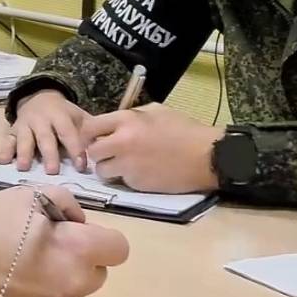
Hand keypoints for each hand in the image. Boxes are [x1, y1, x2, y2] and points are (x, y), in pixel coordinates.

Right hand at [0, 90, 90, 173]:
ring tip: (23, 167)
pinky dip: (4, 150)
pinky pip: (7, 140)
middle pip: (45, 138)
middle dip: (49, 154)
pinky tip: (3, 161)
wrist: (40, 97)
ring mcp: (24, 125)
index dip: (75, 148)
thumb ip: (91, 131)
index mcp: (60, 116)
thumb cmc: (64, 114)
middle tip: (52, 172)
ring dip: (24, 153)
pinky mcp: (12, 130)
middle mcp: (41, 120)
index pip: (68, 133)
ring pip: (24, 139)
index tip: (81, 166)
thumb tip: (107, 147)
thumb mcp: (78, 117)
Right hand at [0, 186, 128, 296]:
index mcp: (79, 252)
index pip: (119, 249)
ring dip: (61, 278)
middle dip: (80, 259)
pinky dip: (41, 296)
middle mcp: (75, 286)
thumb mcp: (27, 196)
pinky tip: (12, 284)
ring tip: (24, 265)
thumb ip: (64, 203)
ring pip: (74, 291)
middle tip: (45, 245)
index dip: (100, 237)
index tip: (72, 232)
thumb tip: (77, 222)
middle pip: (98, 272)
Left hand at [79, 103, 222, 193]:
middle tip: (109, 153)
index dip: (90, 133)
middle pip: (92, 151)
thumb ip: (131, 116)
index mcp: (127, 121)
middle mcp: (122, 143)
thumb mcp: (156, 111)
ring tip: (123, 165)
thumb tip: (113, 124)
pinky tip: (142, 172)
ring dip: (109, 168)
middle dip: (98, 153)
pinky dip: (127, 178)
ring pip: (102, 170)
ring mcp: (129, 166)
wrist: (207, 156)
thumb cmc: (185, 130)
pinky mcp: (137, 184)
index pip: (90, 127)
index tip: (95, 137)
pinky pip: (121, 181)